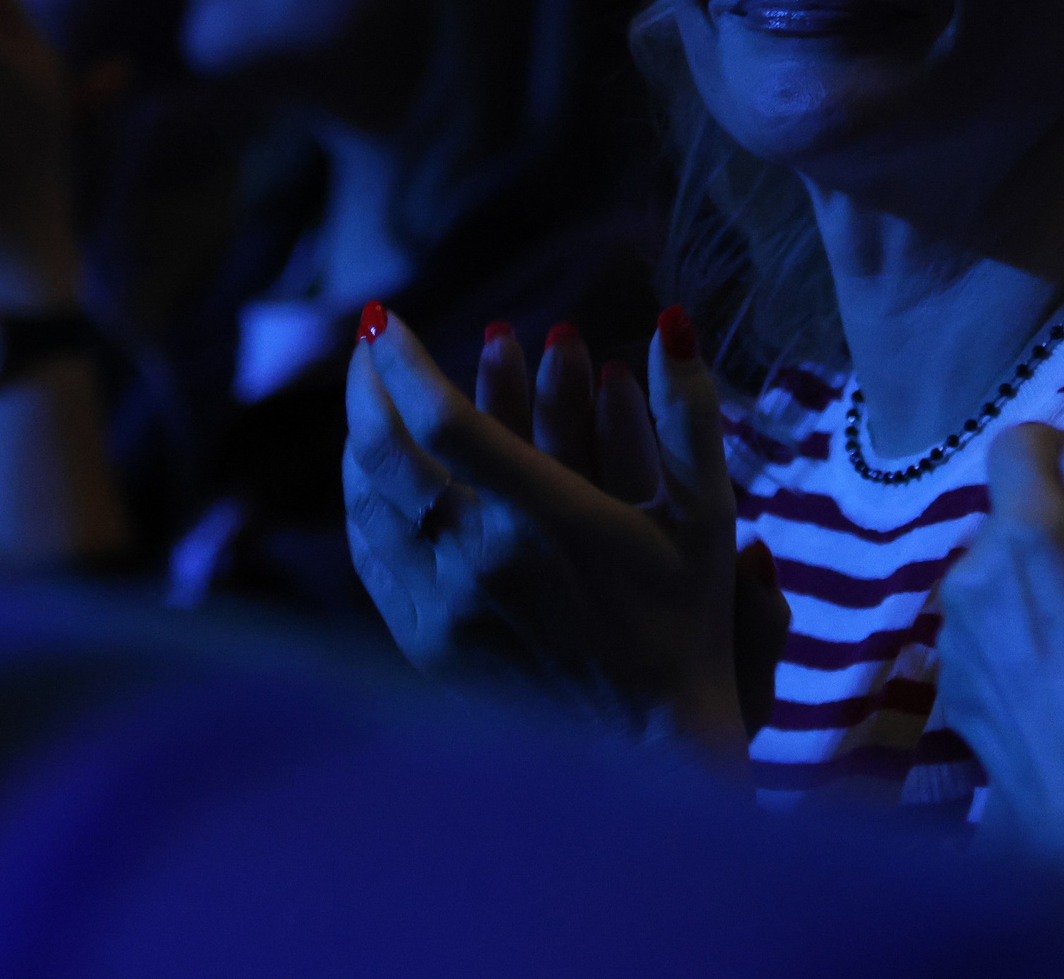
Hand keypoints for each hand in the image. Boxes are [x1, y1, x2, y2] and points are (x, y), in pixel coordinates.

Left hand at [343, 308, 752, 751]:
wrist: (649, 745)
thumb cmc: (684, 618)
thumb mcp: (707, 513)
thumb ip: (688, 411)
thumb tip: (672, 320)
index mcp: (547, 523)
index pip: (446, 424)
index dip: (405, 363)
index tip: (387, 318)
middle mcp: (481, 564)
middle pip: (385, 456)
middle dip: (367, 383)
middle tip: (368, 340)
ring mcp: (444, 609)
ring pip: (366, 504)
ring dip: (357, 436)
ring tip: (365, 391)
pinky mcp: (425, 644)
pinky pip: (370, 556)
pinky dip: (362, 500)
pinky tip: (370, 470)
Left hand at [939, 425, 1063, 891]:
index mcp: (1037, 532)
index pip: (1023, 441)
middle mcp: (977, 567)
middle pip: (1012, 512)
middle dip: (1058, 526)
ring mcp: (953, 626)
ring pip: (996, 571)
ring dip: (1036, 584)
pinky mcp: (948, 676)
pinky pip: (982, 627)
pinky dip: (1017, 636)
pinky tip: (1061, 679)